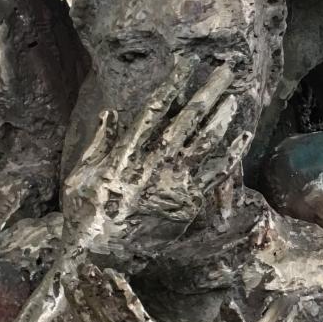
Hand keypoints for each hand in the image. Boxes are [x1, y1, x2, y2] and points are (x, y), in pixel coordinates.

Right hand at [63, 59, 246, 255]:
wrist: (100, 258)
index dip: (173, 83)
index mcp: (127, 151)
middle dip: (208, 91)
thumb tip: (113, 114)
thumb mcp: (79, 176)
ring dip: (223, 116)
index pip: (156, 109)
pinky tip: (243, 136)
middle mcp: (154, 161)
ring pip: (205, 141)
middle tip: (227, 69)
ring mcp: (174, 182)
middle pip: (187, 118)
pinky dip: (231, 154)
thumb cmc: (85, 217)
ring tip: (236, 95)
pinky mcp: (187, 202)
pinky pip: (216, 174)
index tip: (187, 63)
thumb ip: (99, 144)